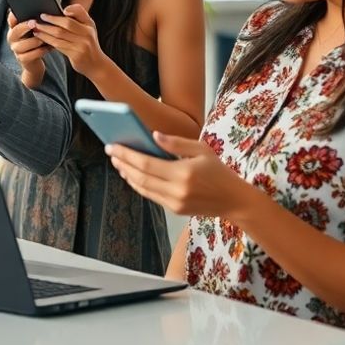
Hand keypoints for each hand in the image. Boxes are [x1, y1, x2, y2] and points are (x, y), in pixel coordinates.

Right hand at [6, 11, 47, 87]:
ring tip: (47, 38)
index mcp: (14, 28)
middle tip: (34, 23)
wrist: (34, 61)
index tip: (19, 11)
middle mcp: (12, 38)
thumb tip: (44, 13)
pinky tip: (50, 47)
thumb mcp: (34, 31)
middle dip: (25, 26)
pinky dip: (43, 50)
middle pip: (16, 30)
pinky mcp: (22, 58)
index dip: (14, 15)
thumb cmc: (36, 42)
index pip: (11, 19)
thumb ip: (35, 22)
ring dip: (38, 40)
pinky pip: (33, 53)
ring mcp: (16, 49)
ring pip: (26, 43)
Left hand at [30, 4, 106, 77]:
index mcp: (89, 25)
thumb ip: (79, 17)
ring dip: (45, 31)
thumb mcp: (89, 28)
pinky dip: (48, 40)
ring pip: (59, 35)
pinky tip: (40, 38)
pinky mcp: (76, 55)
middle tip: (39, 18)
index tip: (56, 9)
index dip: (68, 9)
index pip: (78, 13)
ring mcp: (82, 45)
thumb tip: (64, 10)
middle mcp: (87, 34)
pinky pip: (58, 45)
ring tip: (35, 28)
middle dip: (51, 20)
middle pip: (66, 24)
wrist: (96, 64)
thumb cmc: (88, 43)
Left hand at [107, 132, 260, 219]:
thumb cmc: (219, 171)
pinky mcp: (175, 209)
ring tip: (118, 163)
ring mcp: (175, 202)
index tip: (112, 146)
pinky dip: (138, 184)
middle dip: (122, 164)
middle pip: (140, 177)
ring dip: (128, 175)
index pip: (146, 163)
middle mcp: (177, 190)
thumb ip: (176, 143)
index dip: (126, 155)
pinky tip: (132, 175)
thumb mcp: (202, 150)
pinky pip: (151, 196)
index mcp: (183, 173)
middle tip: (110, 152)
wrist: (234, 201)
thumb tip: (153, 135)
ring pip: (143, 188)